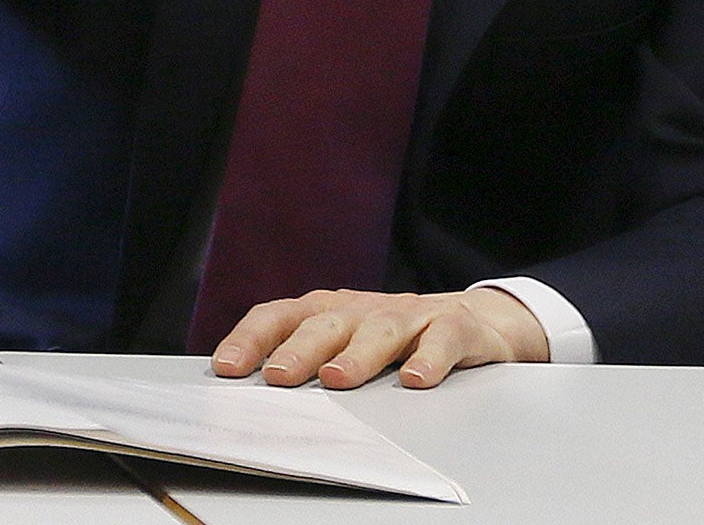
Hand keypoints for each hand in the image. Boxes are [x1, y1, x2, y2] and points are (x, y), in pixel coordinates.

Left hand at [210, 287, 548, 389]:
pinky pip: (442, 339)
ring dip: (357, 354)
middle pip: (325, 323)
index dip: (251, 338)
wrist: (477, 320)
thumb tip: (250, 394)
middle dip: (298, 349)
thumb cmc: (398, 339)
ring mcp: (410, 316)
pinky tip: (416, 379)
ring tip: (337, 379)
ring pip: (380, 329)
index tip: (226, 368)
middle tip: (277, 376)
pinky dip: (429, 357)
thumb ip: (309, 362)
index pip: (281, 316)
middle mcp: (364, 309)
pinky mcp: (456, 327)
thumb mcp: (348, 345)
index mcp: (330, 311)